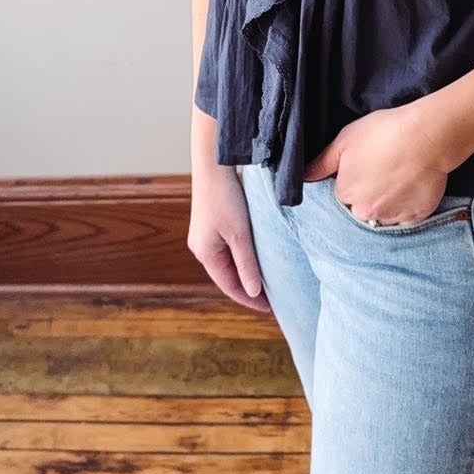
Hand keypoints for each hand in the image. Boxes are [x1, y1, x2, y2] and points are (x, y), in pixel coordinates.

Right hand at [186, 159, 271, 312]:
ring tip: (266, 282)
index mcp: (206, 254)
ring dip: (245, 273)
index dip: (249, 300)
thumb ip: (247, 264)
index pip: (229, 286)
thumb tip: (254, 292)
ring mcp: (205, 236)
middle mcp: (202, 248)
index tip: (269, 309)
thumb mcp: (240, 235)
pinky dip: (242, 259)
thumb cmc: (225, 197)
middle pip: (227, 277)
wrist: (214, 164)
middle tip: (272, 299)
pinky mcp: (212, 225)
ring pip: (228, 263)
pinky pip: (228, 250)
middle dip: (248, 289)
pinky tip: (256, 258)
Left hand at [300, 100, 456, 224]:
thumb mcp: (346, 139)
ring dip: (386, 204)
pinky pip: (405, 220)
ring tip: (397, 181)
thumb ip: (322, 162)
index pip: (342, 195)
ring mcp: (391, 217)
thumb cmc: (385, 132)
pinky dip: (406, 209)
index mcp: (346, 193)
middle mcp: (365, 211)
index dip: (352, 180)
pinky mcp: (415, 218)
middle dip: (367, 196)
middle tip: (382, 172)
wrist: (427, 136)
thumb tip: (305, 177)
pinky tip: (409, 190)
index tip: (364, 167)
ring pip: (382, 216)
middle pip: (361, 209)